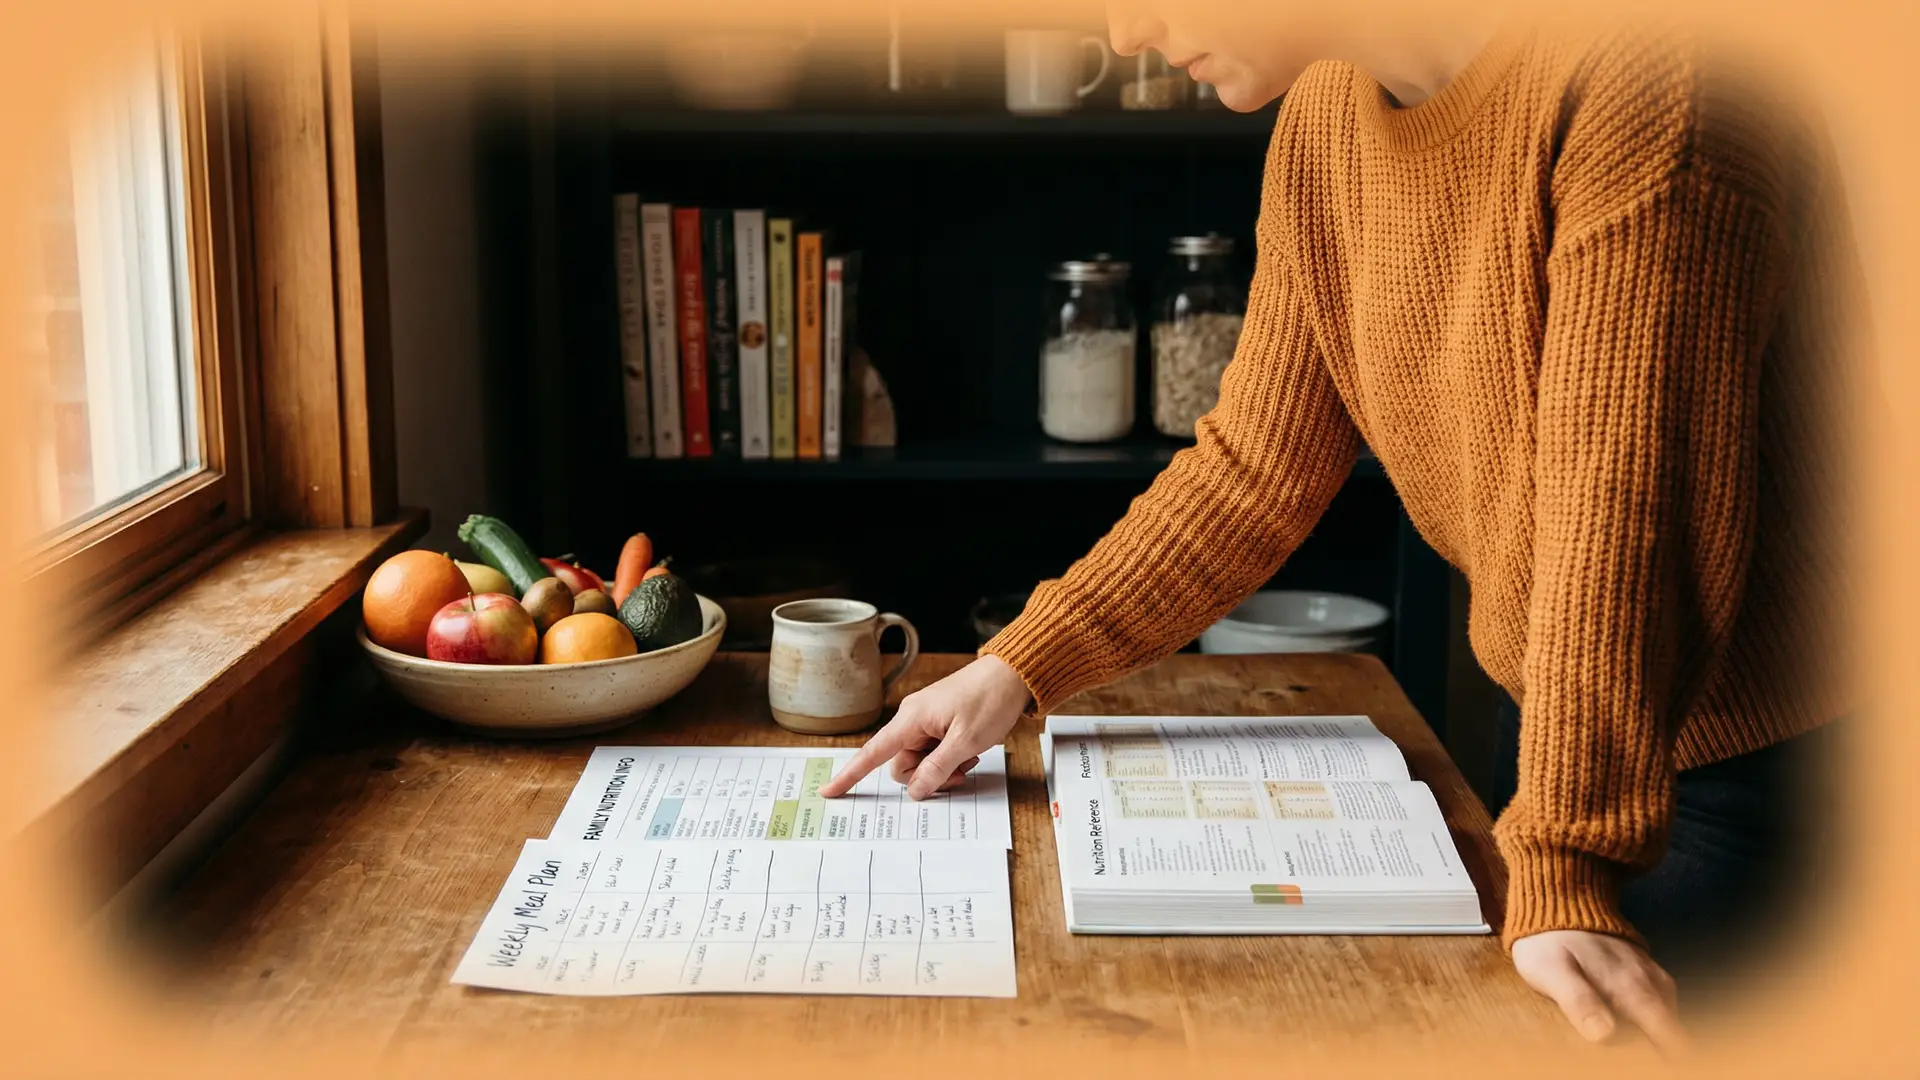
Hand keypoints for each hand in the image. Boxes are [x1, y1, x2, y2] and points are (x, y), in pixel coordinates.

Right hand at [819, 654, 1030, 799]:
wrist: (1013, 674)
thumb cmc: (990, 699)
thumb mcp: (966, 742)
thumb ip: (938, 769)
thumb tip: (915, 791)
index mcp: (912, 719)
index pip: (873, 752)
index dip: (850, 775)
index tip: (830, 791)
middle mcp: (913, 719)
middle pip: (902, 764)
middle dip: (926, 777)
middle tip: (958, 773)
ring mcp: (927, 721)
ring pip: (921, 761)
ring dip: (943, 769)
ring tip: (969, 758)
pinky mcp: (941, 723)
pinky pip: (935, 751)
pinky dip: (950, 758)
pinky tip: (970, 751)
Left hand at [1512, 930, 1687, 1052]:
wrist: (1556, 900)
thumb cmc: (1549, 941)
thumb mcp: (1552, 974)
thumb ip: (1579, 1003)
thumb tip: (1604, 1035)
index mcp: (1631, 989)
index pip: (1669, 1033)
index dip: (1675, 1055)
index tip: (1668, 1068)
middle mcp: (1649, 982)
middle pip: (1671, 1027)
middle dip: (1666, 1049)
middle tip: (1642, 1060)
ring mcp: (1648, 972)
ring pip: (1666, 1012)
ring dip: (1657, 1032)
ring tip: (1638, 1050)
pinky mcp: (1642, 967)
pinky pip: (1657, 997)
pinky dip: (1652, 1014)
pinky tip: (1631, 1023)